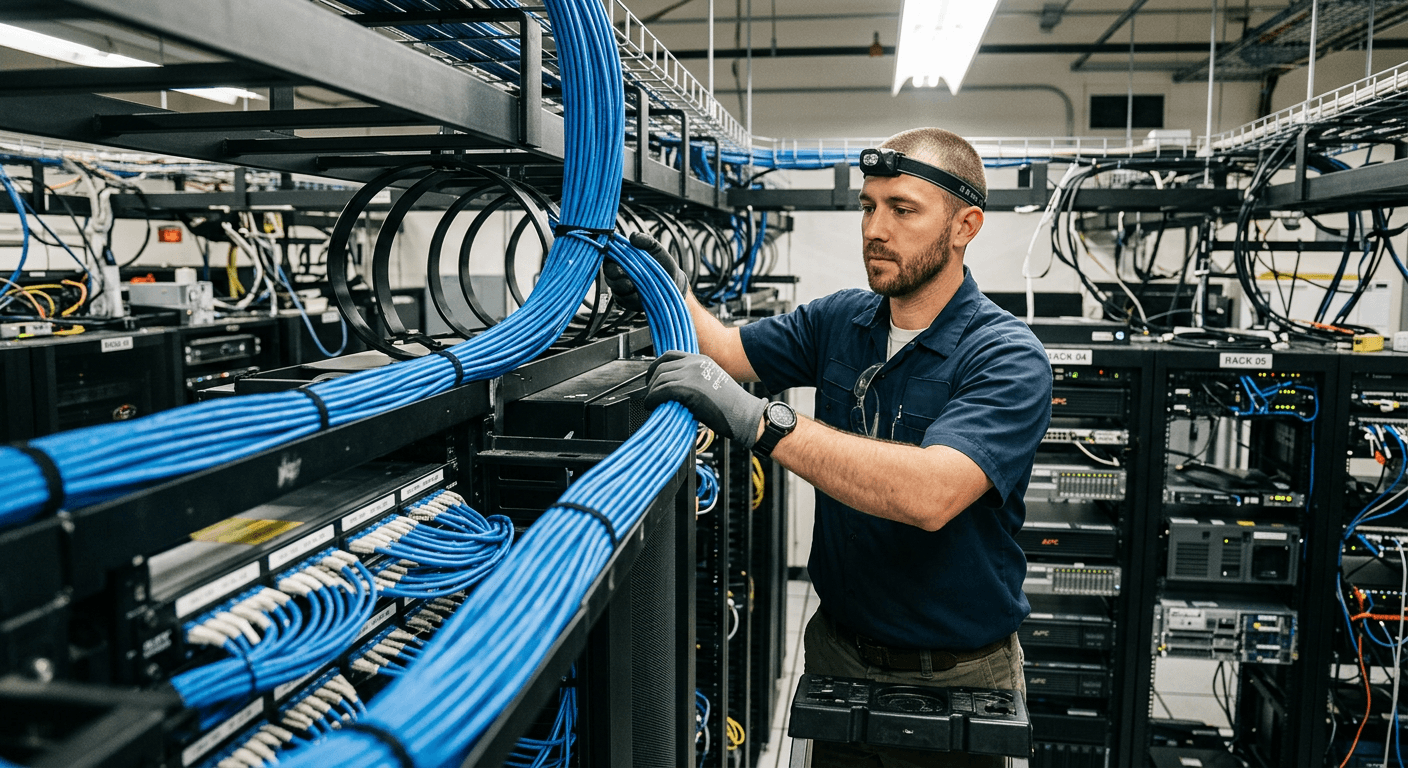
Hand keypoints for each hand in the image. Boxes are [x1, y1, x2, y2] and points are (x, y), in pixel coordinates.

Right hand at [603, 232, 687, 311]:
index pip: (608, 254)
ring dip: (623, 285)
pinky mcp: (625, 300)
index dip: (608, 254)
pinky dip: (630, 296)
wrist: (673, 283)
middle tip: (621, 272)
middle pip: (608, 272)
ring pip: (615, 287)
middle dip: (613, 273)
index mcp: (622, 257)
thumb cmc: (662, 263)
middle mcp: (617, 272)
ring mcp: (620, 287)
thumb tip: (633, 236)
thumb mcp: (656, 249)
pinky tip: (638, 294)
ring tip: (633, 284)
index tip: (613, 254)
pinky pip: (623, 299)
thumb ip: (646, 241)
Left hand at [644, 350, 767, 448]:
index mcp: (701, 359)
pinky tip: (652, 406)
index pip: (670, 355)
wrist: (745, 414)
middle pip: (661, 368)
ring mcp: (691, 375)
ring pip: (659, 380)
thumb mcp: (712, 382)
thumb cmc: (732, 405)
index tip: (652, 378)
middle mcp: (695, 363)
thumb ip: (694, 380)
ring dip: (651, 393)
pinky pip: (661, 392)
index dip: (655, 366)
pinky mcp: (688, 389)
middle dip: (651, 382)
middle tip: (650, 395)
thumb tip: (672, 390)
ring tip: (652, 403)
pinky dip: (652, 399)